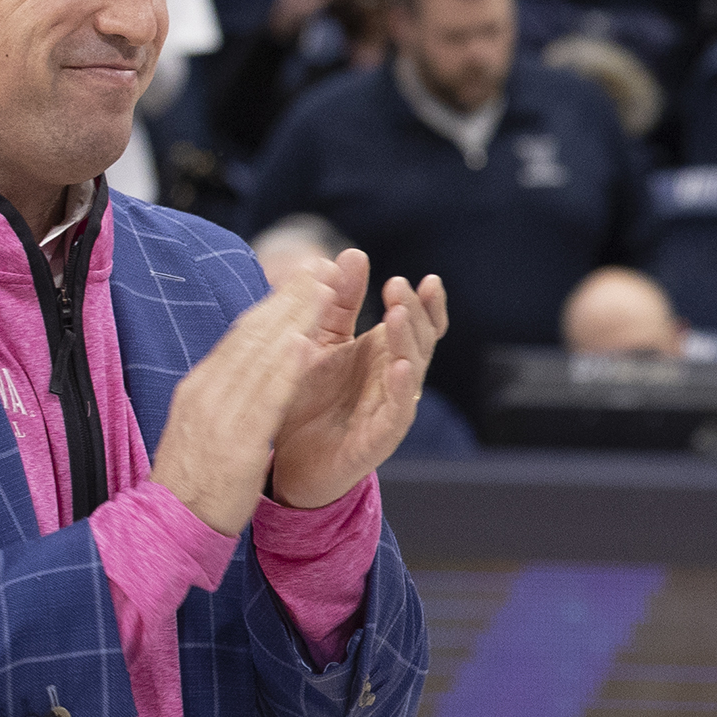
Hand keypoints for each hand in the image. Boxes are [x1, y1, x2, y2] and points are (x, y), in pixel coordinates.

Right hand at [151, 269, 340, 534]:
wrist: (165, 525)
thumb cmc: (190, 479)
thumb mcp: (202, 424)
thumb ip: (223, 393)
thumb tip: (243, 365)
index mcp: (201, 385)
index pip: (242, 335)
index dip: (276, 303)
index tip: (304, 277)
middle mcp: (207, 391)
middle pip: (253, 335)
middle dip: (290, 298)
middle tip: (322, 265)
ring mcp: (219, 414)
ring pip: (262, 357)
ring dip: (295, 319)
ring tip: (324, 289)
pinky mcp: (236, 442)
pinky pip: (264, 399)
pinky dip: (285, 368)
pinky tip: (306, 344)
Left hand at [270, 250, 449, 508]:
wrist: (287, 463)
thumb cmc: (308, 400)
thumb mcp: (319, 341)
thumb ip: (338, 302)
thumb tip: (353, 252)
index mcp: (383, 354)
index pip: (420, 325)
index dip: (429, 304)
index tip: (426, 279)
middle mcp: (394, 379)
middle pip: (420, 341)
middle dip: (415, 312)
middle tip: (399, 286)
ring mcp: (390, 408)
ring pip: (412, 371)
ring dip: (409, 342)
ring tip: (399, 315)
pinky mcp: (378, 438)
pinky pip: (397, 412)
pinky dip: (402, 389)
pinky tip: (400, 367)